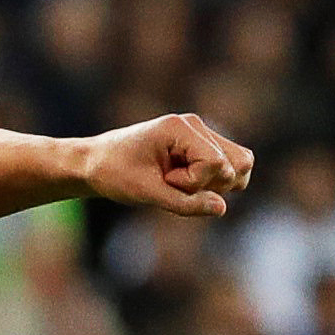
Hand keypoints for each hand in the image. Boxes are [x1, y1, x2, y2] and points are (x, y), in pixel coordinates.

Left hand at [76, 114, 254, 217]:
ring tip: (178, 183)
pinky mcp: (202, 147)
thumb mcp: (145, 193)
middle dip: (209, 184)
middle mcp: (196, 125)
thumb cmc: (113, 174)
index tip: (163, 181)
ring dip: (215, 184)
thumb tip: (222, 209)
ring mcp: (202, 135)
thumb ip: (184, 203)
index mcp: (180, 127)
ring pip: (240, 165)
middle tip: (171, 183)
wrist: (94, 163)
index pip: (215, 163)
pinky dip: (213, 183)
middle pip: (238, 163)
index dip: (193, 183)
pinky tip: (183, 183)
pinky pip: (230, 168)